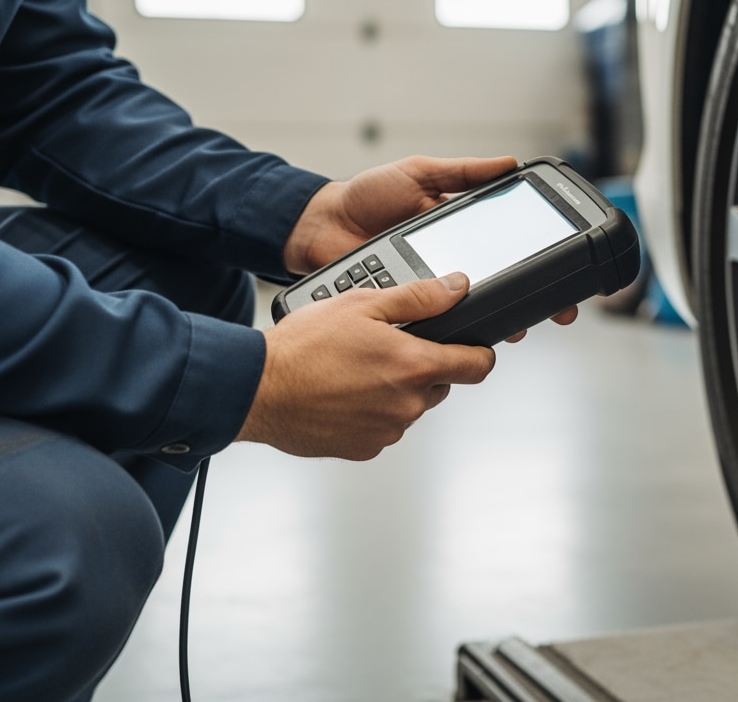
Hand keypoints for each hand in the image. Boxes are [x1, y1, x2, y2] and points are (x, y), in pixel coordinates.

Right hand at [238, 274, 494, 459]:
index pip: (477, 366)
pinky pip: (383, 427)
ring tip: (355, 370)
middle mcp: (407, 404)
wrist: (259, 389)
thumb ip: (418, 298)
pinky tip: (344, 393)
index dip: (478, 353)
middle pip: (439, 384)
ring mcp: (387, 430)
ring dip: (395, 390)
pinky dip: (372, 412)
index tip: (472, 348)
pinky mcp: (365, 448)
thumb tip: (455, 288)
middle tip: (385, 349)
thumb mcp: (363, 303)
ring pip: (410, 406)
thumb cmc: (303, 348)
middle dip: (422, 366)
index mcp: (415, 366)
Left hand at [282, 153, 578, 332]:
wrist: (318, 226)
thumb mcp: (418, 173)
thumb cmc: (364, 197)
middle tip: (557, 313)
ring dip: (503, 321)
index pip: (509, 249)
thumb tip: (508, 163)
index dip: (539, 262)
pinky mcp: (408, 311)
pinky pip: (439, 325)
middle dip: (535, 302)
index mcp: (458, 233)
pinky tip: (474, 335)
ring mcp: (431, 291)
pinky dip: (458, 333)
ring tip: (520, 326)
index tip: (566, 271)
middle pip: (503, 288)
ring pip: (477, 313)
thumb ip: (462, 172)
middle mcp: (451, 266)